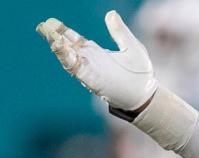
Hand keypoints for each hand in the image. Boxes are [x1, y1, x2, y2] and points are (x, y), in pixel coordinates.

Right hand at [37, 11, 156, 112]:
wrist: (147, 95)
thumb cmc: (141, 75)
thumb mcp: (131, 46)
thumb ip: (119, 32)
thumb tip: (111, 14)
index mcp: (96, 52)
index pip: (74, 39)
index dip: (62, 30)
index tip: (51, 22)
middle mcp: (90, 61)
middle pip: (67, 48)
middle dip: (54, 38)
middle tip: (43, 27)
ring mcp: (91, 71)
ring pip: (69, 59)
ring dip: (59, 49)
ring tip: (50, 37)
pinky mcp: (93, 81)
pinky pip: (77, 70)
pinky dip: (69, 61)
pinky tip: (63, 51)